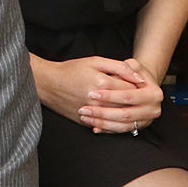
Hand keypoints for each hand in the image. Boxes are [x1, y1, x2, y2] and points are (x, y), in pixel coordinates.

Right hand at [31, 55, 158, 132]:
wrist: (47, 83)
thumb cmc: (71, 70)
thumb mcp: (96, 61)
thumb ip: (120, 67)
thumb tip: (139, 78)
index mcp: (103, 83)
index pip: (132, 89)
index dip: (138, 86)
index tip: (140, 84)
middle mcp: (98, 101)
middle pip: (128, 105)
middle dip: (135, 100)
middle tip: (136, 95)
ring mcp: (91, 112)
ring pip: (119, 117)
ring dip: (127, 112)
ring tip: (127, 105)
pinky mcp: (85, 120)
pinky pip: (106, 125)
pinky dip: (115, 121)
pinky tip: (116, 115)